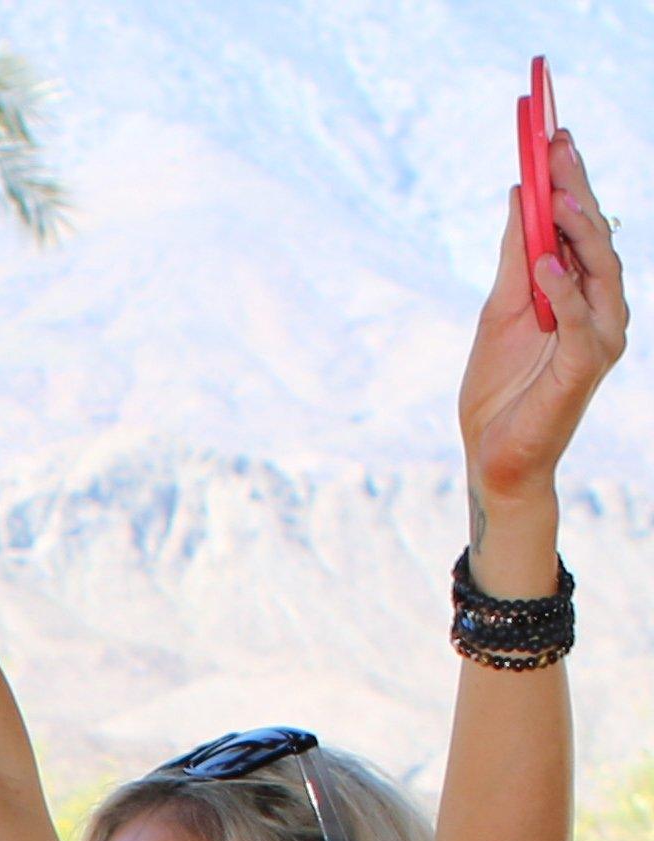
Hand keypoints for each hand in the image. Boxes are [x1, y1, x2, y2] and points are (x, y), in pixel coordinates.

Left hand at [463, 125, 627, 525]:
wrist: (493, 456)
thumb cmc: (500, 388)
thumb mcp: (500, 310)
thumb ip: (515, 257)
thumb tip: (518, 194)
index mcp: (579, 287)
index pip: (580, 223)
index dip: (570, 178)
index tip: (553, 132)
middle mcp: (600, 304)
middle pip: (595, 235)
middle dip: (576, 188)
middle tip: (558, 146)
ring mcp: (600, 334)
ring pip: (600, 269)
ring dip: (578, 231)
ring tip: (556, 199)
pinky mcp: (588, 365)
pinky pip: (581, 320)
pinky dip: (564, 292)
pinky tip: (546, 266)